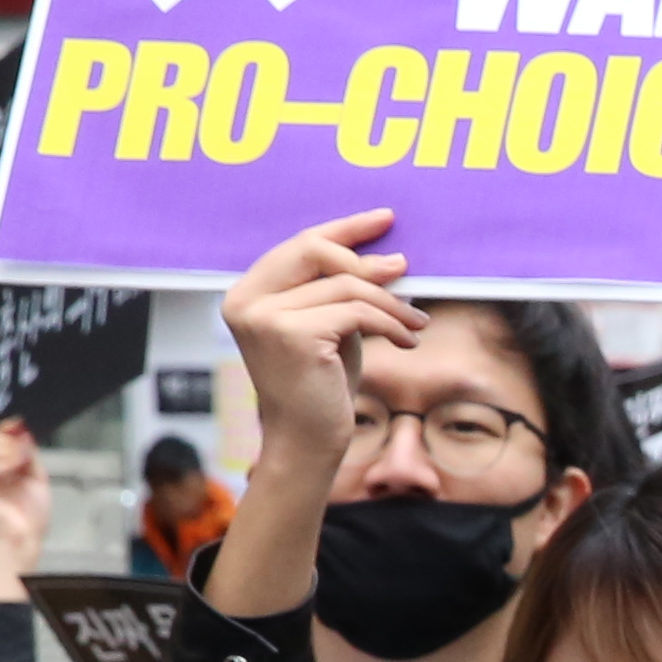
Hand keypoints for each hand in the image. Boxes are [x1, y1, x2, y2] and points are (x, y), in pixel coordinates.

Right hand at [0, 416, 48, 598]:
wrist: (24, 542)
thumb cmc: (29, 519)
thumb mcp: (36, 479)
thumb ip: (29, 456)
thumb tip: (24, 432)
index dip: (6, 430)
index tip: (20, 423)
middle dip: (9, 441)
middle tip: (25, 450)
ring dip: (8, 449)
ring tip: (23, 461)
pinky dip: (2, 462)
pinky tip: (16, 465)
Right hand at [202, 211, 420, 622]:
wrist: (308, 443)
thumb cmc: (322, 387)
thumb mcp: (331, 328)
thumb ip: (342, 291)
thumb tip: (388, 257)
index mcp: (247, 293)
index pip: (299, 245)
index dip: (343, 229)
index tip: (385, 219)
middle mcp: (245, 300)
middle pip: (315, 251)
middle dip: (365, 259)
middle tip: (405, 270)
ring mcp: (263, 316)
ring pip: (345, 286)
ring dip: (390, 303)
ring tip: (416, 323)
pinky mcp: (291, 334)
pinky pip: (356, 312)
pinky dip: (390, 323)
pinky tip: (407, 341)